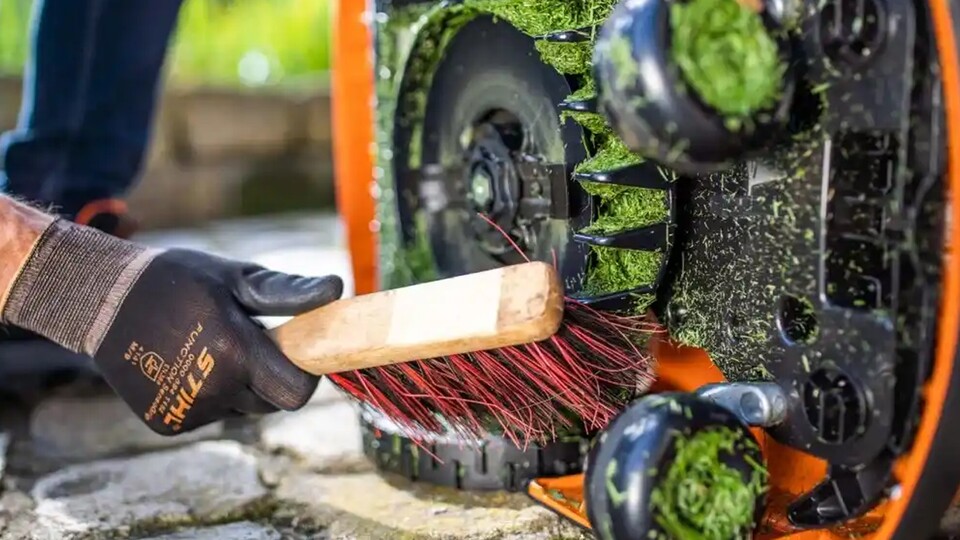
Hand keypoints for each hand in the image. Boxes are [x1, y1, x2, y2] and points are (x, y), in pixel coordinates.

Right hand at [1, 218, 342, 434]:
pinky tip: (187, 362)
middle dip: (272, 377)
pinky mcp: (168, 423)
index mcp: (235, 353)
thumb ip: (287, 293)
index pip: (297, 392)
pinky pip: (212, 414)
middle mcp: (212, 389)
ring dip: (239, 384)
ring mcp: (188, 411)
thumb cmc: (179, 280)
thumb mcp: (235, 277)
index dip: (305, 374)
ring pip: (242, 408)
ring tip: (212, 345)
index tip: (295, 350)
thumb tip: (338, 288)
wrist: (103, 299)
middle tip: (248, 341)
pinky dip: (210, 394)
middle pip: (272, 403)